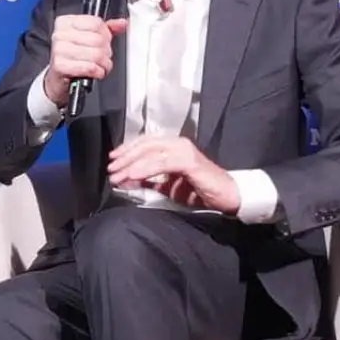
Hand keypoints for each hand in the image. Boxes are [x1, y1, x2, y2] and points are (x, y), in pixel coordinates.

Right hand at [43, 13, 128, 106]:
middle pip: (98, 39)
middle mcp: (60, 34)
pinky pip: (90, 67)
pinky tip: (95, 72)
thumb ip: (107, 29)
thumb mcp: (89, 38)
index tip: (104, 42)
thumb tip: (122, 24)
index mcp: (66, 22)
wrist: (58, 79)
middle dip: (106, 51)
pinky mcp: (60, 65)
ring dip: (104, 64)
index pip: (96, 23)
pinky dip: (97, 72)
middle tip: (103, 57)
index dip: (106, 35)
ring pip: (96, 54)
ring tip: (100, 66)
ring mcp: (59, 49)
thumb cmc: (73, 58)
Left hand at [106, 135, 240, 213]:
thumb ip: (149, 181)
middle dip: (125, 157)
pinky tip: (133, 176)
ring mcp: (184, 150)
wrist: (227, 196)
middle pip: (145, 145)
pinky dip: (145, 169)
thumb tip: (125, 180)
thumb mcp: (169, 186)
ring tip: (117, 175)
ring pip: (151, 153)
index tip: (112, 160)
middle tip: (111, 169)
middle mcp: (178, 143)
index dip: (127, 150)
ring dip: (131, 164)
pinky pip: (162, 163)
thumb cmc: (199, 190)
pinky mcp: (189, 161)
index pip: (145, 143)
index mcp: (173, 146)